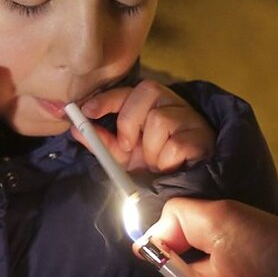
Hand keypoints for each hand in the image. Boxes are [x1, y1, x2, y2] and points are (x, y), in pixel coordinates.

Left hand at [74, 80, 213, 171]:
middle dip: (129, 121)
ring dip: (150, 148)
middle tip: (127, 145)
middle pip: (147, 91)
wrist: (185, 187)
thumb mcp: (122, 154)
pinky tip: (169, 166)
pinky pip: (175, 144)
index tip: (87, 111)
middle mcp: (171, 104)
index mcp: (151, 104)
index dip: (107, 98)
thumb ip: (101, 141)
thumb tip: (76, 129)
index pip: (129, 90)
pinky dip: (165, 160)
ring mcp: (189, 118)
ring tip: (155, 161)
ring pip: (160, 119)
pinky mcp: (201, 137)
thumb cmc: (153, 164)